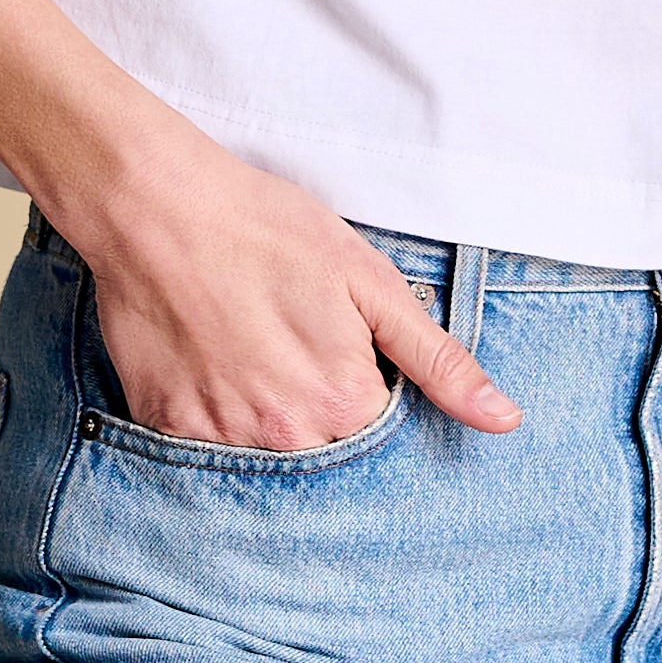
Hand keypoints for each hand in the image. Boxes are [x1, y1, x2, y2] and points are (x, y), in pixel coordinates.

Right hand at [53, 128, 523, 450]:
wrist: (157, 206)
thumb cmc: (268, 229)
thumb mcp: (369, 282)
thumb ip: (437, 360)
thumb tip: (504, 420)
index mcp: (345, 404)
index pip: (383, 441)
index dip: (372, 398)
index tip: (347, 357)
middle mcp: (284, 437)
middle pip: (324, 456)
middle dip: (321, 415)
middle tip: (293, 347)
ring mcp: (219, 438)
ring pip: (263, 453)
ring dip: (267, 418)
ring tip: (248, 349)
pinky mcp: (165, 427)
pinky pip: (204, 446)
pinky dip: (215, 412)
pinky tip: (212, 358)